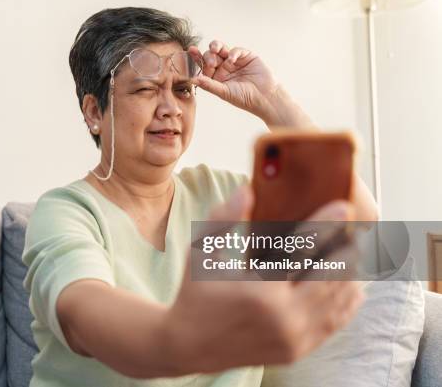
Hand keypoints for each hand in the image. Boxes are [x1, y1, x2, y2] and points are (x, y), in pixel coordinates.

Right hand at [164, 185, 363, 372]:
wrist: (188, 344)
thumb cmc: (195, 292)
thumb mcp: (201, 251)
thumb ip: (223, 219)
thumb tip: (247, 189)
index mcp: (259, 290)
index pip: (302, 250)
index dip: (325, 225)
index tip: (344, 207)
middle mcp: (283, 318)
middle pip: (331, 276)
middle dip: (345, 249)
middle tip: (351, 229)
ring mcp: (294, 338)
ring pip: (338, 300)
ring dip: (350, 273)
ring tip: (352, 251)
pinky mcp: (297, 351)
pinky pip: (334, 323)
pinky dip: (347, 302)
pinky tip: (352, 284)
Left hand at [189, 40, 279, 121]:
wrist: (264, 96)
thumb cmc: (244, 98)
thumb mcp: (223, 92)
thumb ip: (209, 85)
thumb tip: (192, 79)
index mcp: (215, 77)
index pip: (203, 66)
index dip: (196, 58)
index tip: (190, 51)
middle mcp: (223, 68)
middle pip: (210, 56)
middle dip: (208, 57)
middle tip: (211, 63)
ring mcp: (233, 61)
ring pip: (221, 49)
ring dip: (216, 47)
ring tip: (214, 49)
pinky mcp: (245, 56)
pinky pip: (235, 50)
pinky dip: (233, 52)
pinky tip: (232, 59)